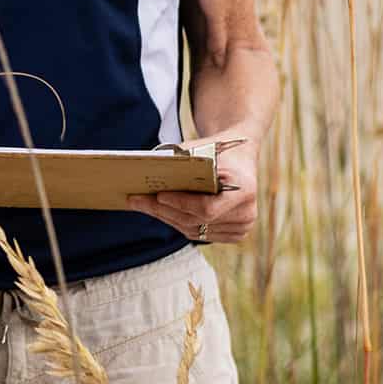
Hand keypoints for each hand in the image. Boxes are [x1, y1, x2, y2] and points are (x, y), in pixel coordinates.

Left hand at [129, 134, 258, 244]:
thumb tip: (147, 169)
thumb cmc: (217, 151)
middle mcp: (246, 213)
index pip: (206, 208)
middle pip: (197, 221)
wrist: (240, 158)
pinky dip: (178, 222)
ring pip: (195, 230)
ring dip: (166, 217)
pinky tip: (159, 211)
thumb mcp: (202, 149)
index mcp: (244, 190)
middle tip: (136, 200)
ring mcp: (241, 227)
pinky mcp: (234, 234)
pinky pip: (200, 233)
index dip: (181, 204)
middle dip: (163, 210)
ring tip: (142, 205)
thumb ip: (180, 159)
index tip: (159, 195)